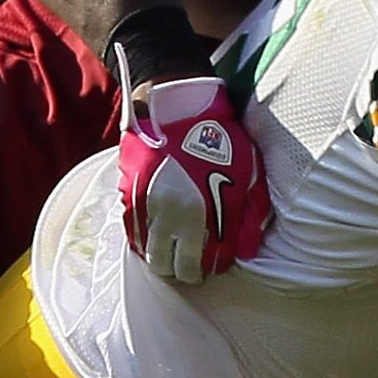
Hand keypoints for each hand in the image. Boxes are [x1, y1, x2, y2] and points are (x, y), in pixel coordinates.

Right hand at [117, 72, 269, 281]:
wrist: (176, 106)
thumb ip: (249, 214)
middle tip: (189, 263)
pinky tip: (155, 230)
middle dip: (181, 270)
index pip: (201, 265)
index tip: (211, 264)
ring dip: (160, 255)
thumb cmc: (219, 138)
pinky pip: (132, 229)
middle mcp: (171, 216)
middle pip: (170, 268)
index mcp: (203, 214)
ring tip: (171, 249)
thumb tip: (248, 249)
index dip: (208, 270)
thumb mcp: (247, 174)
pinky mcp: (127, 193)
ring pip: (147, 252)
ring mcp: (146, 206)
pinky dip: (142, 237)